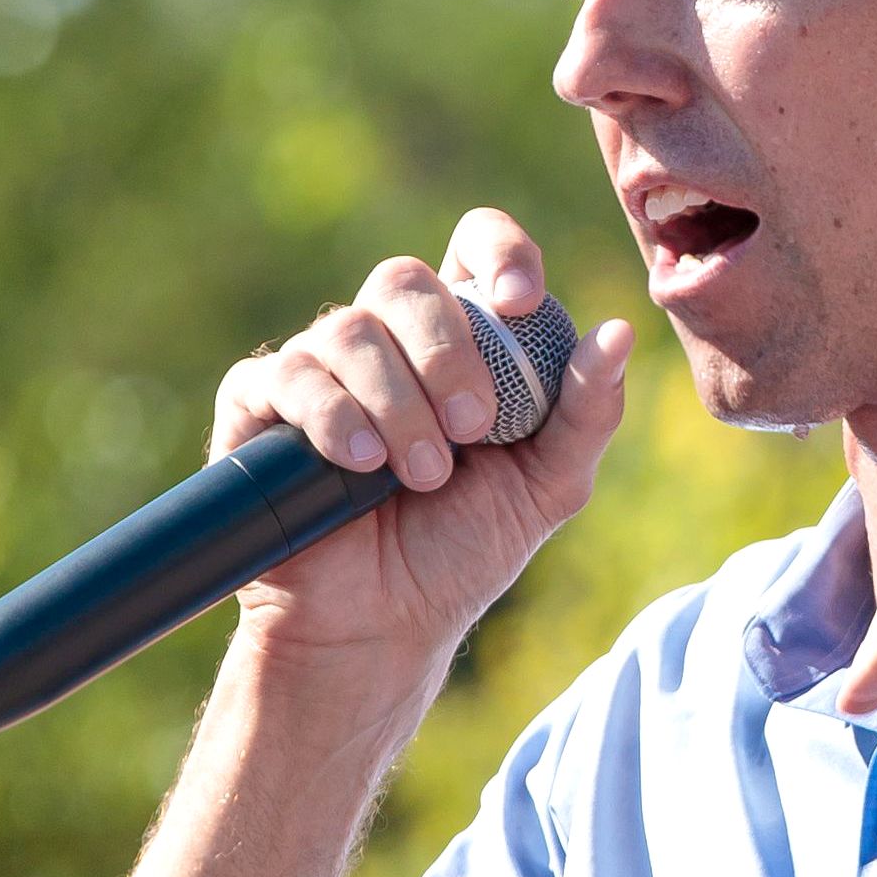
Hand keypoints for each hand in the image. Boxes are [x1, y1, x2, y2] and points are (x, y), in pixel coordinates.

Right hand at [213, 208, 633, 683]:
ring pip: (348, 330)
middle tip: (473, 427)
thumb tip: (618, 331)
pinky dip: (332, 416)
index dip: (499, 253)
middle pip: (404, 279)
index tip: (522, 303)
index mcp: (458, 340)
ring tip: (420, 476)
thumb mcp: (547, 487)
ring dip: (397, 404)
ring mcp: (317, 369)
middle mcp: (384, 340)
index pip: (474, 247)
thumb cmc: (462, 552)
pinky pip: (286, 376)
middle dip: (446, 350)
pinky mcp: (258, 408)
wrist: (383, 629)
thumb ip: (586, 413)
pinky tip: (360, 466)